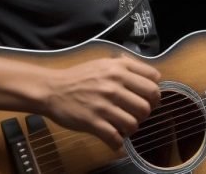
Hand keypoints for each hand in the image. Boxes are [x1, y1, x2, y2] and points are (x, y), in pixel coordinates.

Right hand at [38, 57, 160, 148]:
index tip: (148, 98)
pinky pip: (115, 137)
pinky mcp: (93, 122)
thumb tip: (151, 76)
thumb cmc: (80, 77)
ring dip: (132, 128)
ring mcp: (104, 105)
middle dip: (146, 112)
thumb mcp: (105, 63)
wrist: (51, 89)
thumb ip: (127, 66)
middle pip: (148, 104)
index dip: (154, 92)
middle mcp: (114, 85)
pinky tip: (115, 140)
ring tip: (125, 127)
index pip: (154, 80)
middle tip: (136, 114)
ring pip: (134, 123)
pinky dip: (118, 142)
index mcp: (120, 69)